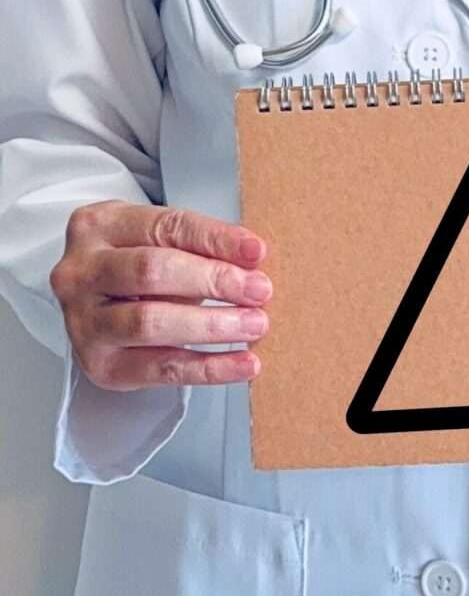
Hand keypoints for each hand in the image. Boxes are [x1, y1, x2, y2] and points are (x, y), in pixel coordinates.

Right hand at [50, 200, 271, 390]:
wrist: (101, 311)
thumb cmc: (139, 270)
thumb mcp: (164, 244)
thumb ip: (201, 247)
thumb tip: (253, 258)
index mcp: (99, 226)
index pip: (164, 227)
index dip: (215, 239)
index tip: (256, 251)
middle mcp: (81, 272)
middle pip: (151, 271)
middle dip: (213, 280)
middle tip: (259, 290)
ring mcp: (84, 322)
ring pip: (150, 322)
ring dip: (212, 325)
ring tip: (255, 324)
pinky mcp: (101, 365)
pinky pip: (162, 369)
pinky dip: (209, 368)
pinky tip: (243, 363)